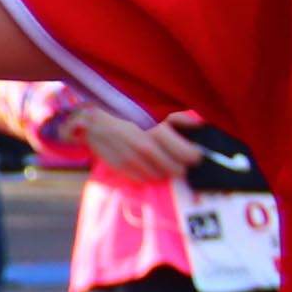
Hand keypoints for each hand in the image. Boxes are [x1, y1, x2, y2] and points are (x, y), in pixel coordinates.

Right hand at [80, 108, 202, 181]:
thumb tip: (199, 124)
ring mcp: (132, 162)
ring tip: (161, 162)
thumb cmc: (125, 114)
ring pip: (159, 176)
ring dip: (163, 171)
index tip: (194, 154)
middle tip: (179, 161)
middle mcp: (146, 150)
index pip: (187, 155)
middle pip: (175, 170)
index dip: (194, 156)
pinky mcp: (121, 169)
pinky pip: (142, 179)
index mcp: (156, 134)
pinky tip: (144, 165)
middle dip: (180, 166)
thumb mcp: (154, 111)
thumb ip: (179, 118)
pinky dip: (146, 174)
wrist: (92, 123)